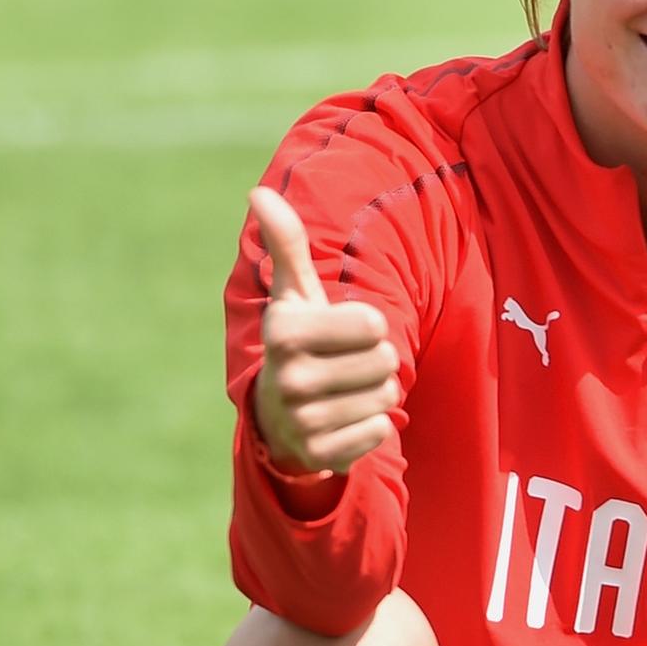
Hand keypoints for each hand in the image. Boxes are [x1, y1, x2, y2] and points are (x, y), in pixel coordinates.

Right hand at [245, 187, 400, 473]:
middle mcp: (288, 377)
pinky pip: (380, 432)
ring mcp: (302, 419)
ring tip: (345, 390)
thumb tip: (259, 192)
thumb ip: (285, 244)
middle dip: (377, 361)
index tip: (342, 332)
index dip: (368, 325)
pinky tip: (345, 420)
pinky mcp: (320, 453)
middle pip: (386, 361)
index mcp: (283, 332)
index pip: (373, 323)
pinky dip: (373, 426)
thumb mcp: (294, 293)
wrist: (279, 413)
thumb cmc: (300, 340)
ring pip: (387, 397)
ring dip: (376, 392)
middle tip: (346, 364)